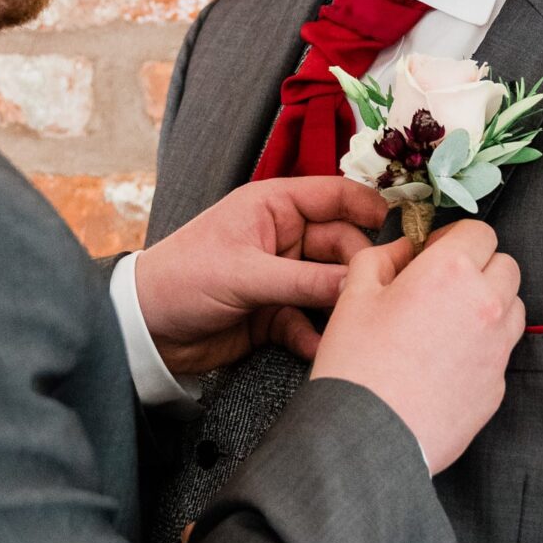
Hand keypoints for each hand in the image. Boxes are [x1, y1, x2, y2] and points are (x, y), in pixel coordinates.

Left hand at [134, 177, 387, 372]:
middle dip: (356, 267)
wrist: (145, 330)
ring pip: (329, 284)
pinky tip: (319, 347)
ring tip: (356, 321)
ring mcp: (281, 275)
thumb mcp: (245, 275)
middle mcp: (282, 236)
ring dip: (340, 303)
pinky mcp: (274, 312)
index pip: (333, 195)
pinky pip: (308, 319)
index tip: (397, 225)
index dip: (367, 206)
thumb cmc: (182, 279)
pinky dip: (315, 333)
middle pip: (340, 244)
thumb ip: (304, 281)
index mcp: (272, 207)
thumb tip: (357, 283)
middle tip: (372, 290)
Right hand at [311, 220, 523, 474]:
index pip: (480, 232)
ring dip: (489, 304)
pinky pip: (501, 351)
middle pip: (506, 266)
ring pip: (512, 308)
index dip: (456, 238)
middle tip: (443, 285)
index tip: (433, 253)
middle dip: (479, 267)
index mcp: (450, 271)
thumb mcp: (354, 294)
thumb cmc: (355, 362)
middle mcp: (485, 304)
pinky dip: (483, 347)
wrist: (367, 435)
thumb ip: (381, 258)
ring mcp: (497, 348)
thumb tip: (403, 250)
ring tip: (448, 322)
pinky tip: (446, 362)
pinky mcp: (497, 386)